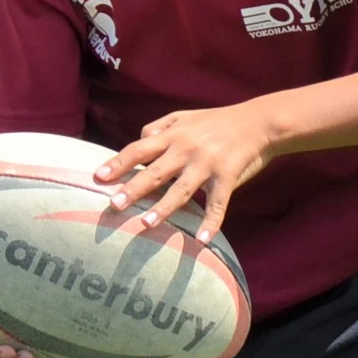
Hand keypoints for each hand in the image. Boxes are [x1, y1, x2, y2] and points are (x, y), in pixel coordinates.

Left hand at [99, 101, 278, 240]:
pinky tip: (201, 241)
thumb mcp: (185, 116)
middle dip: (133, 188)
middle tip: (113, 205)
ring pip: (182, 190)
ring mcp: (207, 165)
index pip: (139, 149)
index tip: (98, 177)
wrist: (259, 122)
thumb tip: (137, 139)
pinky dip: (210, 223)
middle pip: (155, 171)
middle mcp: (187, 149)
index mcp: (174, 135)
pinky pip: (217, 204)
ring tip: (146, 223)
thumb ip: (159, 126)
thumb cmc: (218, 121)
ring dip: (164, 208)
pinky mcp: (228, 178)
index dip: (118, 163)